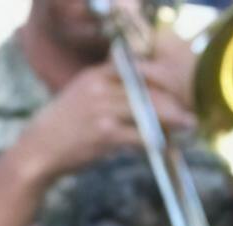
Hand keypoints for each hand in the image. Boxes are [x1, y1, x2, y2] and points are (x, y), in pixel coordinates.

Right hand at [13, 59, 195, 183]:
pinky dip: (158, 142)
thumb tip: (146, 94)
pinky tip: (169, 146)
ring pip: (150, 110)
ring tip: (189, 126)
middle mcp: (100, 86)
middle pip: (149, 89)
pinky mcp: (105, 133)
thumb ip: (111, 88)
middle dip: (175, 101)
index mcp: (97, 74)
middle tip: (192, 111)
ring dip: (174, 120)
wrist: (39, 149)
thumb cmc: (66, 125)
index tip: (181, 90)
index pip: (140, 68)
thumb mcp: (83, 94)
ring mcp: (103, 109)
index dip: (165, 79)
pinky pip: (141, 136)